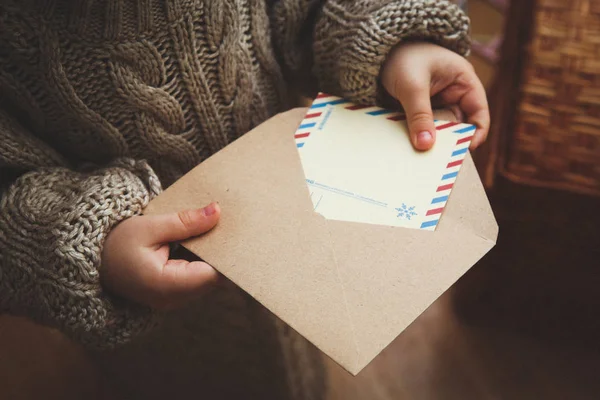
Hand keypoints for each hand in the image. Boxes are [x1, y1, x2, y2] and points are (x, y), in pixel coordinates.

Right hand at [101, 203, 220, 309]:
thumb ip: (185, 222)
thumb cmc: (116, 244)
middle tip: (221, 224)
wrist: (92, 264)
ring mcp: (174, 301)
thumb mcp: (149, 227)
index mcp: (165, 286)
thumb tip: (217, 212)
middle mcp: (173, 300)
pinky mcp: (174, 296)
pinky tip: (197, 241)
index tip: (228, 229)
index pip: (213, 273)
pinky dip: (200, 261)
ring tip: (207, 230)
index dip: (224, 252)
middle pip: (214, 277)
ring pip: (208, 279)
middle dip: (219, 252)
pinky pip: (197, 279)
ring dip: (210, 256)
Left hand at [381, 42, 489, 150]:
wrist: (376, 53)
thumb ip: (420, 115)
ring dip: (433, 141)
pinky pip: (425, 129)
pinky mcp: (421, 111)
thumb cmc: (401, 58)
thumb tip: (426, 145)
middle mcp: (454, 94)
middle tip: (438, 158)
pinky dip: (420, 137)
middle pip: (460, 125)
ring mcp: (437, 103)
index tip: (463, 150)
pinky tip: (412, 148)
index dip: (476, 133)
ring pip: (441, 129)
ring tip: (423, 156)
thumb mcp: (412, 86)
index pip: (479, 112)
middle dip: (450, 141)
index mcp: (463, 81)